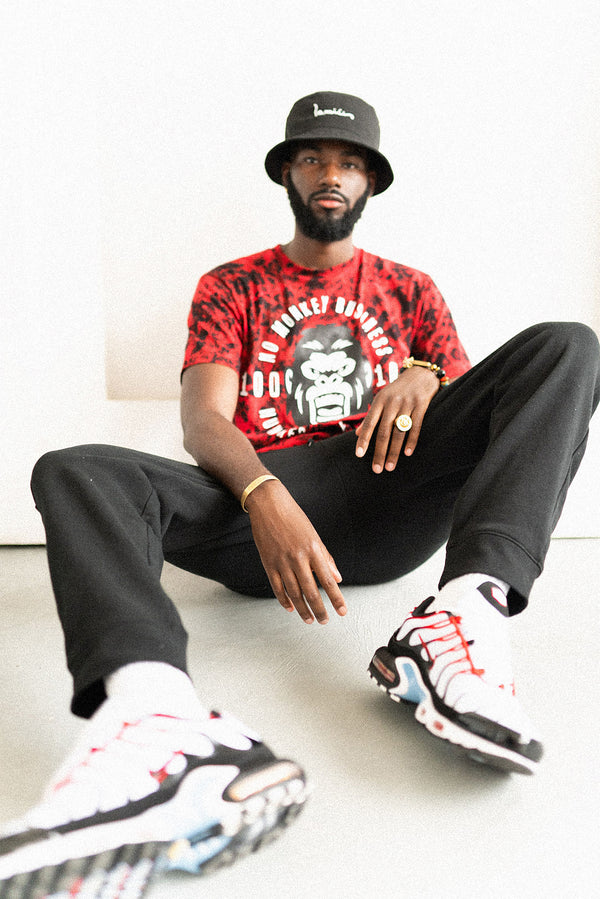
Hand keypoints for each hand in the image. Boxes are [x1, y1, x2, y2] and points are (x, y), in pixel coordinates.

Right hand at [246, 481, 346, 624]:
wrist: (269, 505)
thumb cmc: (294, 517)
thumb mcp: (314, 535)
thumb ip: (325, 558)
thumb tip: (337, 578)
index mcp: (313, 550)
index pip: (328, 580)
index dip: (336, 598)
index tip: (342, 611)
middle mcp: (298, 558)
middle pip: (311, 591)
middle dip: (320, 609)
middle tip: (325, 621)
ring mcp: (282, 562)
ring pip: (294, 593)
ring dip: (302, 609)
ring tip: (310, 619)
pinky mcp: (268, 563)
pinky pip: (277, 587)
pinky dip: (284, 600)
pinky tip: (290, 608)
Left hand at [355, 367, 438, 471]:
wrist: (420, 374)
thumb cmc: (397, 390)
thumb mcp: (382, 399)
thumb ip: (371, 416)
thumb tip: (357, 434)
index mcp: (380, 401)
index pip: (369, 423)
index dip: (364, 439)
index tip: (359, 455)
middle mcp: (392, 402)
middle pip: (384, 431)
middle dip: (380, 452)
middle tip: (377, 469)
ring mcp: (407, 403)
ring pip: (399, 432)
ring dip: (394, 451)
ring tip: (390, 467)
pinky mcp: (421, 405)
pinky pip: (416, 426)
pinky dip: (412, 441)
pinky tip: (407, 453)